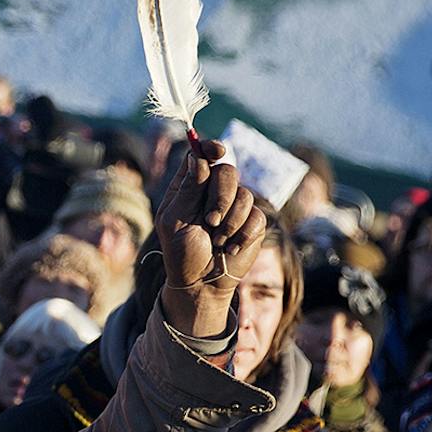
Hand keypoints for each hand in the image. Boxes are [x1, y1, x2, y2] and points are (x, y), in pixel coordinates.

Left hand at [156, 137, 262, 339]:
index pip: (202, 155)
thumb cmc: (182, 253)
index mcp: (191, 185)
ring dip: (230, 223)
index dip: (211, 147)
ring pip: (245, 195)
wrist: (201, 284)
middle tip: (210, 221)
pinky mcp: (253, 223)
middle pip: (228, 172)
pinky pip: (257, 217)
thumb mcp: (175, 221)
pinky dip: (242, 235)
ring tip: (217, 241)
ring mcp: (236, 206)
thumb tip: (198, 156)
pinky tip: (230, 249)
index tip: (217, 150)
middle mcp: (214, 191)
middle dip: (221, 197)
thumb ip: (187, 189)